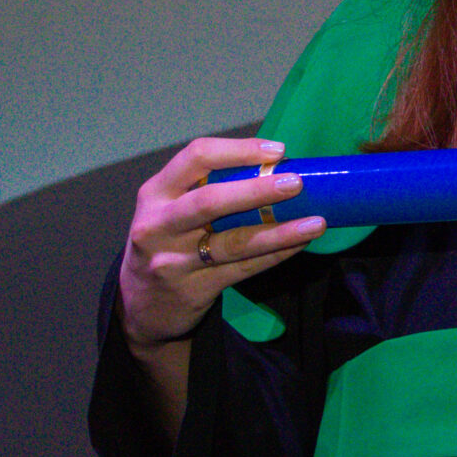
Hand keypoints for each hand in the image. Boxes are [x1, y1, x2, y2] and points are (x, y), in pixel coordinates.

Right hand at [117, 135, 325, 358]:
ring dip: (280, 231)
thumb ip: (206, 188)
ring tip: (316, 222)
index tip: (278, 151)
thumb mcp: (169, 209)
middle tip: (296, 183)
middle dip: (257, 190)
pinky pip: (243, 268)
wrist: (140, 306)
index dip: (239, 150)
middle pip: (210, 201)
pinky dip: (275, 254)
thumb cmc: (166, 242)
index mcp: (156, 193)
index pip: (195, 158)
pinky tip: (300, 243)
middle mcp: (158, 225)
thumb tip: (274, 166)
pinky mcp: (194, 288)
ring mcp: (174, 260)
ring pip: (234, 241)